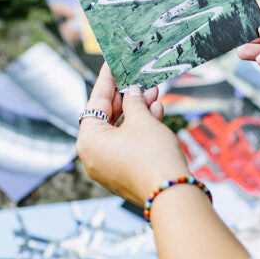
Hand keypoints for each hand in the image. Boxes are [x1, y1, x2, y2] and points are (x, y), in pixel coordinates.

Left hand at [76, 64, 190, 203]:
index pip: (95, 102)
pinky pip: (126, 145)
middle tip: (139, 79)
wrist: (171, 194)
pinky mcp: (122, 174)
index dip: (106, 80)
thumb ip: (134, 102)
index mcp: (88, 140)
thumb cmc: (152, 157)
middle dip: (126, 97)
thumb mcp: (142, 120)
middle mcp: (92, 155)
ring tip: (154, 94)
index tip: (111, 64)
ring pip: (119, 131)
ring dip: (136, 112)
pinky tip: (156, 113)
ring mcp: (107, 167)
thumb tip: (132, 93)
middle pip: (106, 117)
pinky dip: (139, 130)